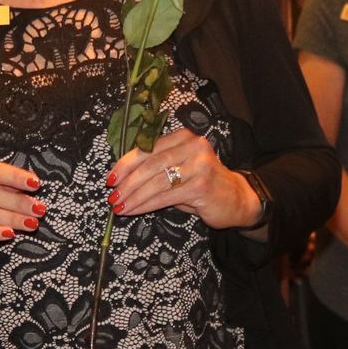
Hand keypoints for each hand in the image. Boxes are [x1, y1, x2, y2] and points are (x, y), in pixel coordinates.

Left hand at [108, 129, 259, 229]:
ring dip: (134, 196)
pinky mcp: (201, 185)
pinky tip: (135, 211)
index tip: (110, 178)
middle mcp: (192, 146)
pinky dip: (147, 205)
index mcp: (183, 137)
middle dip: (127, 182)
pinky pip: (166, 196)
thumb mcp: (180, 169)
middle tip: (112, 196)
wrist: (237, 199)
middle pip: (150, 164)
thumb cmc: (202, 184)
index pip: (148, 148)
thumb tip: (121, 178)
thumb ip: (157, 167)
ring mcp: (199, 165)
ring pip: (156, 181)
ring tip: (119, 207)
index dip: (126, 163)